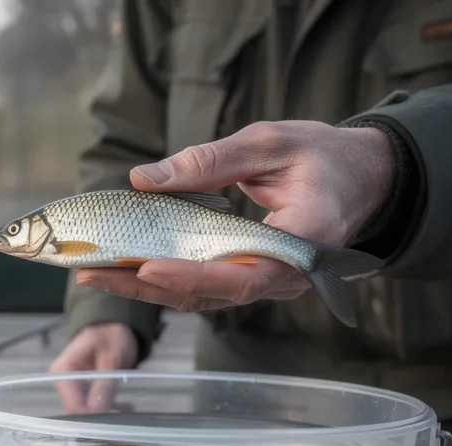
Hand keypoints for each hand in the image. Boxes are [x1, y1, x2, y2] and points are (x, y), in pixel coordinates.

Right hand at [48, 323, 138, 412]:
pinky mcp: (84, 391)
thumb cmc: (110, 335)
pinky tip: (125, 407)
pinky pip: (95, 407)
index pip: (71, 402)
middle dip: (100, 415)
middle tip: (123, 415)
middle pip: (78, 409)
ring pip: (88, 411)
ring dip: (107, 413)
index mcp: (63, 371)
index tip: (111, 418)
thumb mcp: (111, 356)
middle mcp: (64, 382)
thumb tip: (98, 410)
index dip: (90, 414)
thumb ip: (104, 383)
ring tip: (128, 409)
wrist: (113, 327)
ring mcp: (73, 388)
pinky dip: (110, 408)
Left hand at [75, 120, 396, 311]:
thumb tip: (145, 179)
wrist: (358, 181)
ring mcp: (268, 282)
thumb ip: (211, 160)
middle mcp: (287, 274)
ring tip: (93, 271)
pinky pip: (203, 286)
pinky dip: (161, 278)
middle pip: (212, 294)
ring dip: (144, 286)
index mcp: (307, 237)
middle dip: (147, 285)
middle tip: (93, 271)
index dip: (196, 276)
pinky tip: (122, 266)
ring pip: (201, 297)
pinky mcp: (250, 278)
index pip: (248, 273)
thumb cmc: (323, 157)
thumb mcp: (272, 142)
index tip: (149, 266)